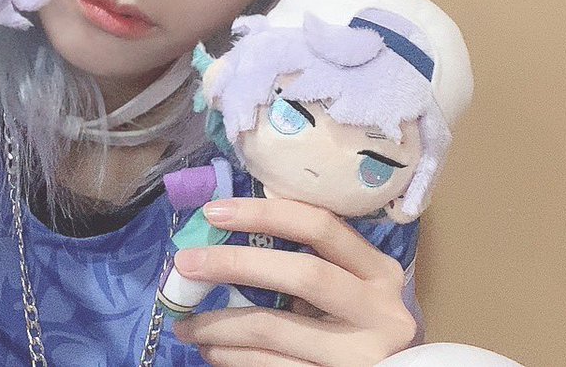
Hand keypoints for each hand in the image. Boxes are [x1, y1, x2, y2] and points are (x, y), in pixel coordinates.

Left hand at [171, 197, 416, 366]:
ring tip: (186, 324)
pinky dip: (234, 356)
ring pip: (276, 329)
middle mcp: (379, 310)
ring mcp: (360, 354)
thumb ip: (311, 265)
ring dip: (220, 323)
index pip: (320, 226)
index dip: (264, 214)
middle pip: (302, 274)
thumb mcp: (353, 290)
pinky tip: (212, 349)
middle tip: (186, 264)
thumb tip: (227, 242)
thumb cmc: (362, 328)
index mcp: (379, 272)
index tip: (213, 212)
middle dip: (236, 264)